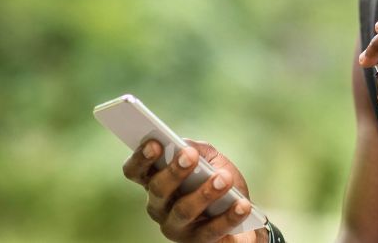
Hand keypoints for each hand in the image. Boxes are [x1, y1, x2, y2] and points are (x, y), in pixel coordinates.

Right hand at [120, 138, 260, 242]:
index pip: (135, 171)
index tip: (155, 143)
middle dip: (174, 171)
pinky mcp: (197, 242)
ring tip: (224, 179)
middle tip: (190, 155)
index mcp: (155, 181)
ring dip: (204, 193)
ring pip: (183, 211)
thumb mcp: (210, 160)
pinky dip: (229, 217)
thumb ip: (198, 149)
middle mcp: (159, 206)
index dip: (141, 158)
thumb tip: (187, 145)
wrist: (242, 217)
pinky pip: (211, 231)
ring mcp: (176, 227)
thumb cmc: (218, 182)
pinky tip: (242, 205)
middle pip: (157, 189)